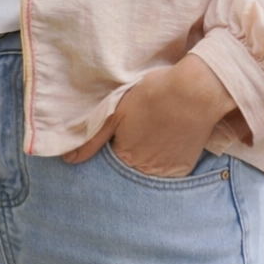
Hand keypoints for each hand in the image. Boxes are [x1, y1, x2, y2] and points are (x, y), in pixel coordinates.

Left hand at [63, 56, 237, 178]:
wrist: (195, 91)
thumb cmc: (152, 95)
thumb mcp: (116, 111)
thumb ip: (92, 138)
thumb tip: (69, 160)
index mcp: (125, 158)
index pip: (110, 159)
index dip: (114, 141)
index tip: (122, 128)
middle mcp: (145, 172)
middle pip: (130, 166)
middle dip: (132, 150)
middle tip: (141, 127)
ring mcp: (167, 172)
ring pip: (149, 168)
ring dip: (149, 155)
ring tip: (156, 130)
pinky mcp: (185, 167)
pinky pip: (169, 169)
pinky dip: (167, 155)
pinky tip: (169, 136)